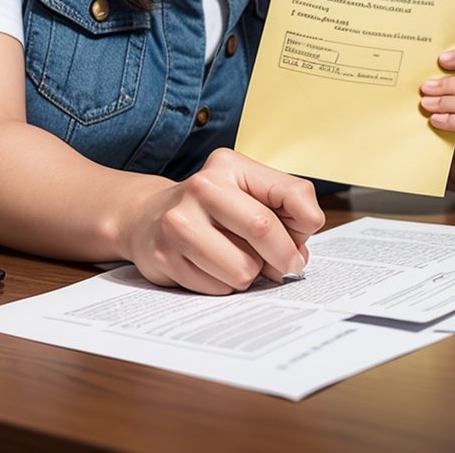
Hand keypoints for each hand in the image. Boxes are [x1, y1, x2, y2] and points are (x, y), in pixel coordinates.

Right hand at [126, 148, 323, 294]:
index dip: (307, 224)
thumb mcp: (250, 189)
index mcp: (228, 166)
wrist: (147, 218)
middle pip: (264, 230)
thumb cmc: (211, 208)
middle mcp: (200, 187)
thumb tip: (297, 253)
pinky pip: (218, 288)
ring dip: (247, 274)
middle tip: (280, 264)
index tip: (299, 239)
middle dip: (282, 257)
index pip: (292, 195)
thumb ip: (288, 207)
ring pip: (243, 270)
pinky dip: (222, 284)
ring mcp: (178, 222)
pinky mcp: (165, 256)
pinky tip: (208, 266)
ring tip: (233, 258)